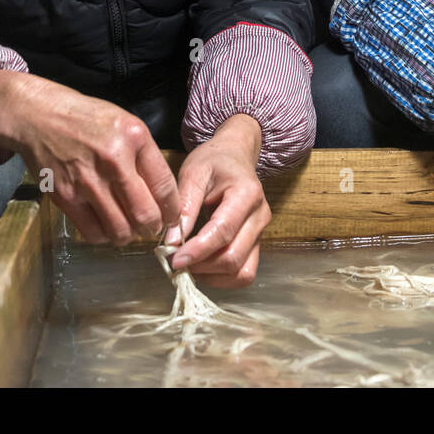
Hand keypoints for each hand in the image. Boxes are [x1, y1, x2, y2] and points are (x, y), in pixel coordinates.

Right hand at [0, 70, 178, 245]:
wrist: (39, 116)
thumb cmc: (86, 119)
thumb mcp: (125, 124)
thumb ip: (144, 156)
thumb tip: (162, 194)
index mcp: (134, 138)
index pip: (165, 186)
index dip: (172, 209)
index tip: (172, 217)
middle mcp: (113, 160)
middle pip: (145, 214)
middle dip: (153, 228)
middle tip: (152, 228)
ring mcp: (87, 180)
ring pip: (120, 229)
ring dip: (129, 235)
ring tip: (128, 228)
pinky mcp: (65, 196)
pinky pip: (92, 232)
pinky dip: (103, 236)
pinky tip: (105, 226)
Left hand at [169, 113, 270, 288]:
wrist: (234, 156)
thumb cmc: (213, 161)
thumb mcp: (193, 172)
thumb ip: (184, 206)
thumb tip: (172, 242)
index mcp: (247, 193)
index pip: (223, 231)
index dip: (198, 250)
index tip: (174, 259)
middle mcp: (260, 216)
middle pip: (233, 257)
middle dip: (201, 266)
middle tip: (175, 262)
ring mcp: (261, 232)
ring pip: (241, 271)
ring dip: (212, 276)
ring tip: (188, 264)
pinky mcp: (257, 244)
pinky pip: (244, 272)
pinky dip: (222, 277)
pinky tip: (203, 265)